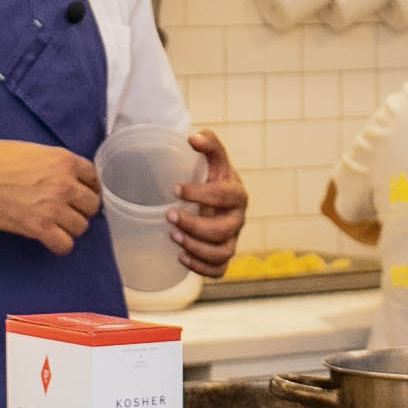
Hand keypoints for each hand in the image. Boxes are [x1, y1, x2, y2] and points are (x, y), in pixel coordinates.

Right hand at [0, 141, 101, 257]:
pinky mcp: (39, 227)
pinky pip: (65, 245)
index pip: (94, 178)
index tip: (80, 193)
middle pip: (92, 205)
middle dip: (82, 208)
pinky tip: (52, 239)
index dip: (88, 187)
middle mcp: (64, 184)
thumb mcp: (33, 150)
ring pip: (81, 226)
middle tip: (68, 210)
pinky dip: (61, 244)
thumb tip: (63, 176)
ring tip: (58, 224)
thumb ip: (54, 163)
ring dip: (71, 227)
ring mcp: (53, 207)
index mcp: (64, 160)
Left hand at [170, 129, 247, 276]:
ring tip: (173, 237)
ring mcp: (232, 239)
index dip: (202, 193)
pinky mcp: (223, 256)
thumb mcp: (213, 158)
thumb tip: (192, 137)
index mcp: (237, 194)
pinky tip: (180, 257)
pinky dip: (201, 267)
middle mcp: (237, 219)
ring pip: (222, 252)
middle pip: (223, 229)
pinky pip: (219, 270)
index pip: (226, 196)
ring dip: (196, 248)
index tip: (175, 189)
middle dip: (195, 225)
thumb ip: (208, 142)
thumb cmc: (213, 177)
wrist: (215, 199)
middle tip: (169, 215)